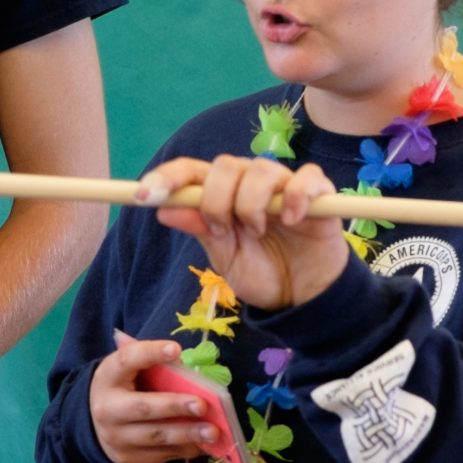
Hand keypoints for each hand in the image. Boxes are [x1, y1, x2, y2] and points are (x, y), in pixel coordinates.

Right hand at [89, 331, 222, 462]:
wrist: (96, 425)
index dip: (151, 353)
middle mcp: (107, 409)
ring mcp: (117, 437)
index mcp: (108, 378)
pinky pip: (161, 454)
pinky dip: (185, 449)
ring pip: (156, 436)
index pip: (127, 360)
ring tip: (213, 431)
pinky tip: (203, 443)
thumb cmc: (125, 389)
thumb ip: (153, 365)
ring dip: (187, 434)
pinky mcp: (128, 458)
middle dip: (175, 406)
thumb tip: (188, 371)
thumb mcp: (130, 371)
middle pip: (144, 408)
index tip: (175, 349)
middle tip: (203, 405)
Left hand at [137, 154, 348, 312]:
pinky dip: (295, 196)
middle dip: (217, 200)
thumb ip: (201, 230)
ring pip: (260, 170)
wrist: (303, 297)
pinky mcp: (318, 194)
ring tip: (258, 232)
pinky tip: (292, 220)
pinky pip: (306, 177)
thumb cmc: (263, 274)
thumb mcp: (225, 259)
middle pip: (225, 165)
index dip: (167, 176)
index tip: (144, 196)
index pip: (192, 171)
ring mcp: (284, 186)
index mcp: (223, 195)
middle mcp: (250, 184)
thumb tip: (162, 208)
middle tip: (225, 231)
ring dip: (252, 204)